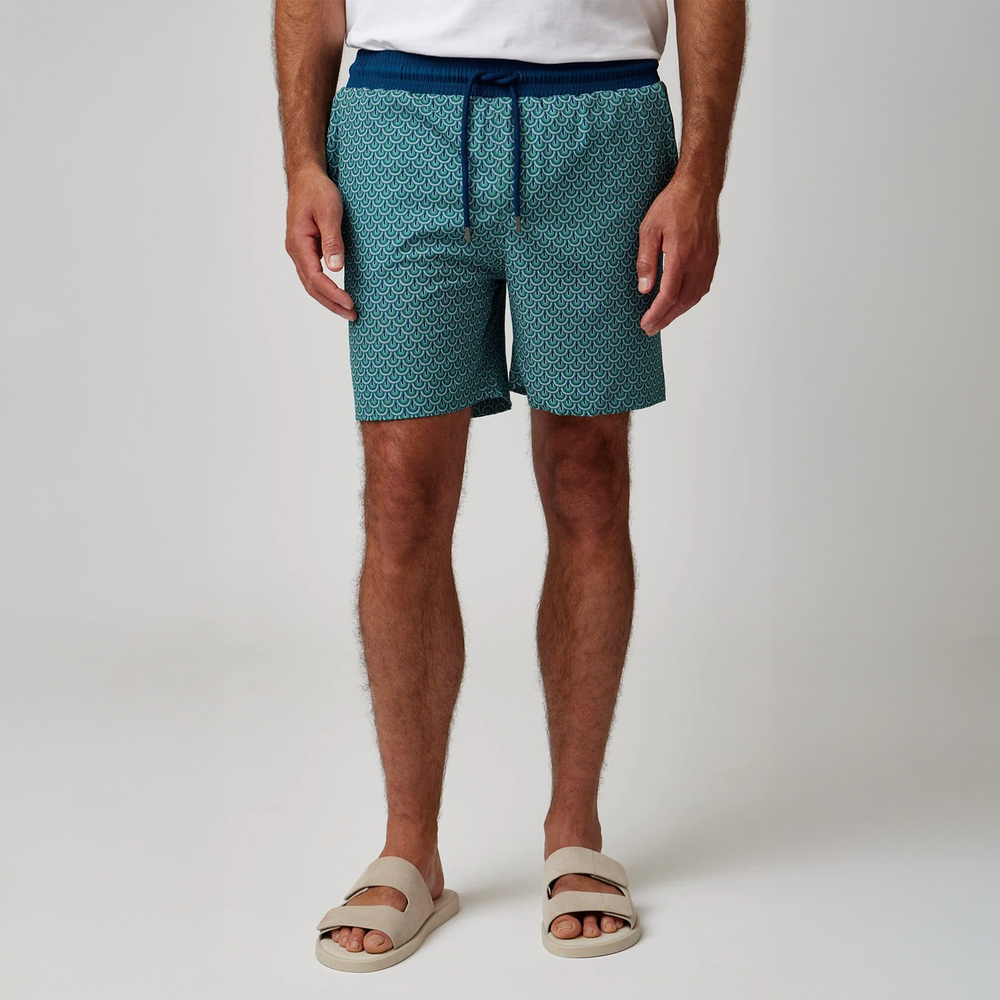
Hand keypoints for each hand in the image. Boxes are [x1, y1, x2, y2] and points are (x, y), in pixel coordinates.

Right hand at [284, 167, 356, 320]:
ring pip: (311, 283)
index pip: (315, 278)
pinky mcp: (305, 250)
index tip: (350, 303)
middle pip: (311, 287)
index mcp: (298, 243)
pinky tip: (338, 294)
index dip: (333, 294)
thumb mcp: (329, 212)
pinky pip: (313, 275)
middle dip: (332, 304)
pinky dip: (325, 288)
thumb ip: (332, 240)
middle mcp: (295, 251)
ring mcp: (298, 251)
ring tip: (348, 310)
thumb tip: (336, 269)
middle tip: (353, 315)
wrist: (305, 177)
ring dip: (329, 299)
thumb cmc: (318, 191)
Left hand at [636, 176, 719, 334]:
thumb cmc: (672, 204)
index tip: (645, 324)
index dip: (656, 313)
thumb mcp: (649, 229)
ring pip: (694, 297)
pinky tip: (680, 303)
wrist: (699, 187)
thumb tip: (644, 289)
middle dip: (665, 318)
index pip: (668, 295)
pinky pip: (703, 287)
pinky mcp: (712, 258)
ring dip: (678, 312)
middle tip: (650, 329)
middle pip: (682, 302)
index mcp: (681, 256)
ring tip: (663, 319)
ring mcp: (708, 261)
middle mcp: (698, 262)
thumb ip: (646, 260)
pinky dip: (690, 300)